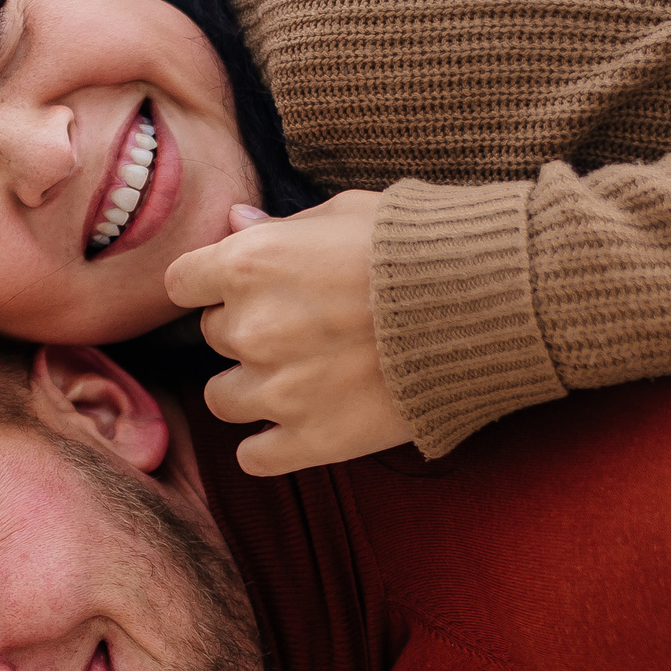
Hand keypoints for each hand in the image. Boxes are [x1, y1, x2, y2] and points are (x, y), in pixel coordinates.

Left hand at [163, 193, 414, 475]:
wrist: (487, 307)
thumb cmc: (419, 246)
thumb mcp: (345, 213)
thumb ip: (280, 225)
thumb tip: (233, 221)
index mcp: (250, 263)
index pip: (183, 282)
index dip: (212, 284)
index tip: (245, 288)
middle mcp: (252, 328)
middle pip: (214, 336)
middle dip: (248, 330)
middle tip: (305, 325)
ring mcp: (279, 391)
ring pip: (223, 399)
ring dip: (253, 388)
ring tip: (304, 376)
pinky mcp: (312, 440)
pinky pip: (253, 457)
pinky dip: (270, 445)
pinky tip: (302, 424)